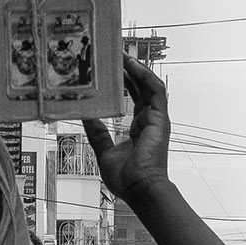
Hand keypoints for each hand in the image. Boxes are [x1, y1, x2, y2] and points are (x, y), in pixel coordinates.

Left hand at [83, 56, 172, 204]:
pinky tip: (132, 65)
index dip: (124, 82)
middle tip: (114, 55)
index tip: (112, 70)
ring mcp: (156, 119)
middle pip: (140, 88)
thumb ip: (96, 132)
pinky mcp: (160, 118)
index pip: (133, 98)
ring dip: (137, 68)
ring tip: (122, 55)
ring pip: (148, 85)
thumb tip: (85, 116)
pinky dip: (145, 76)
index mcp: (138, 127)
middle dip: (129, 70)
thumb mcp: (103, 150)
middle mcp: (149, 120)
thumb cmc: (125, 177)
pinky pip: (155, 90)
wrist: (139, 189)